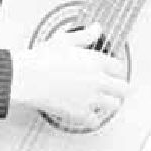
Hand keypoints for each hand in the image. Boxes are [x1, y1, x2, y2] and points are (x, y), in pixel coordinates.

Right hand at [11, 22, 128, 130]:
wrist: (26, 78)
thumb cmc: (41, 59)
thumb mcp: (64, 40)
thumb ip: (85, 35)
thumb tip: (97, 28)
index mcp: (96, 61)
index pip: (119, 68)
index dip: (115, 70)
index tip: (110, 73)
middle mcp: (98, 80)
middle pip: (124, 89)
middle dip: (118, 88)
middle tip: (111, 89)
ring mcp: (90, 98)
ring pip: (114, 105)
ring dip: (108, 103)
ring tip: (100, 101)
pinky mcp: (80, 113)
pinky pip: (95, 121)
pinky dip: (91, 119)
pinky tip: (86, 113)